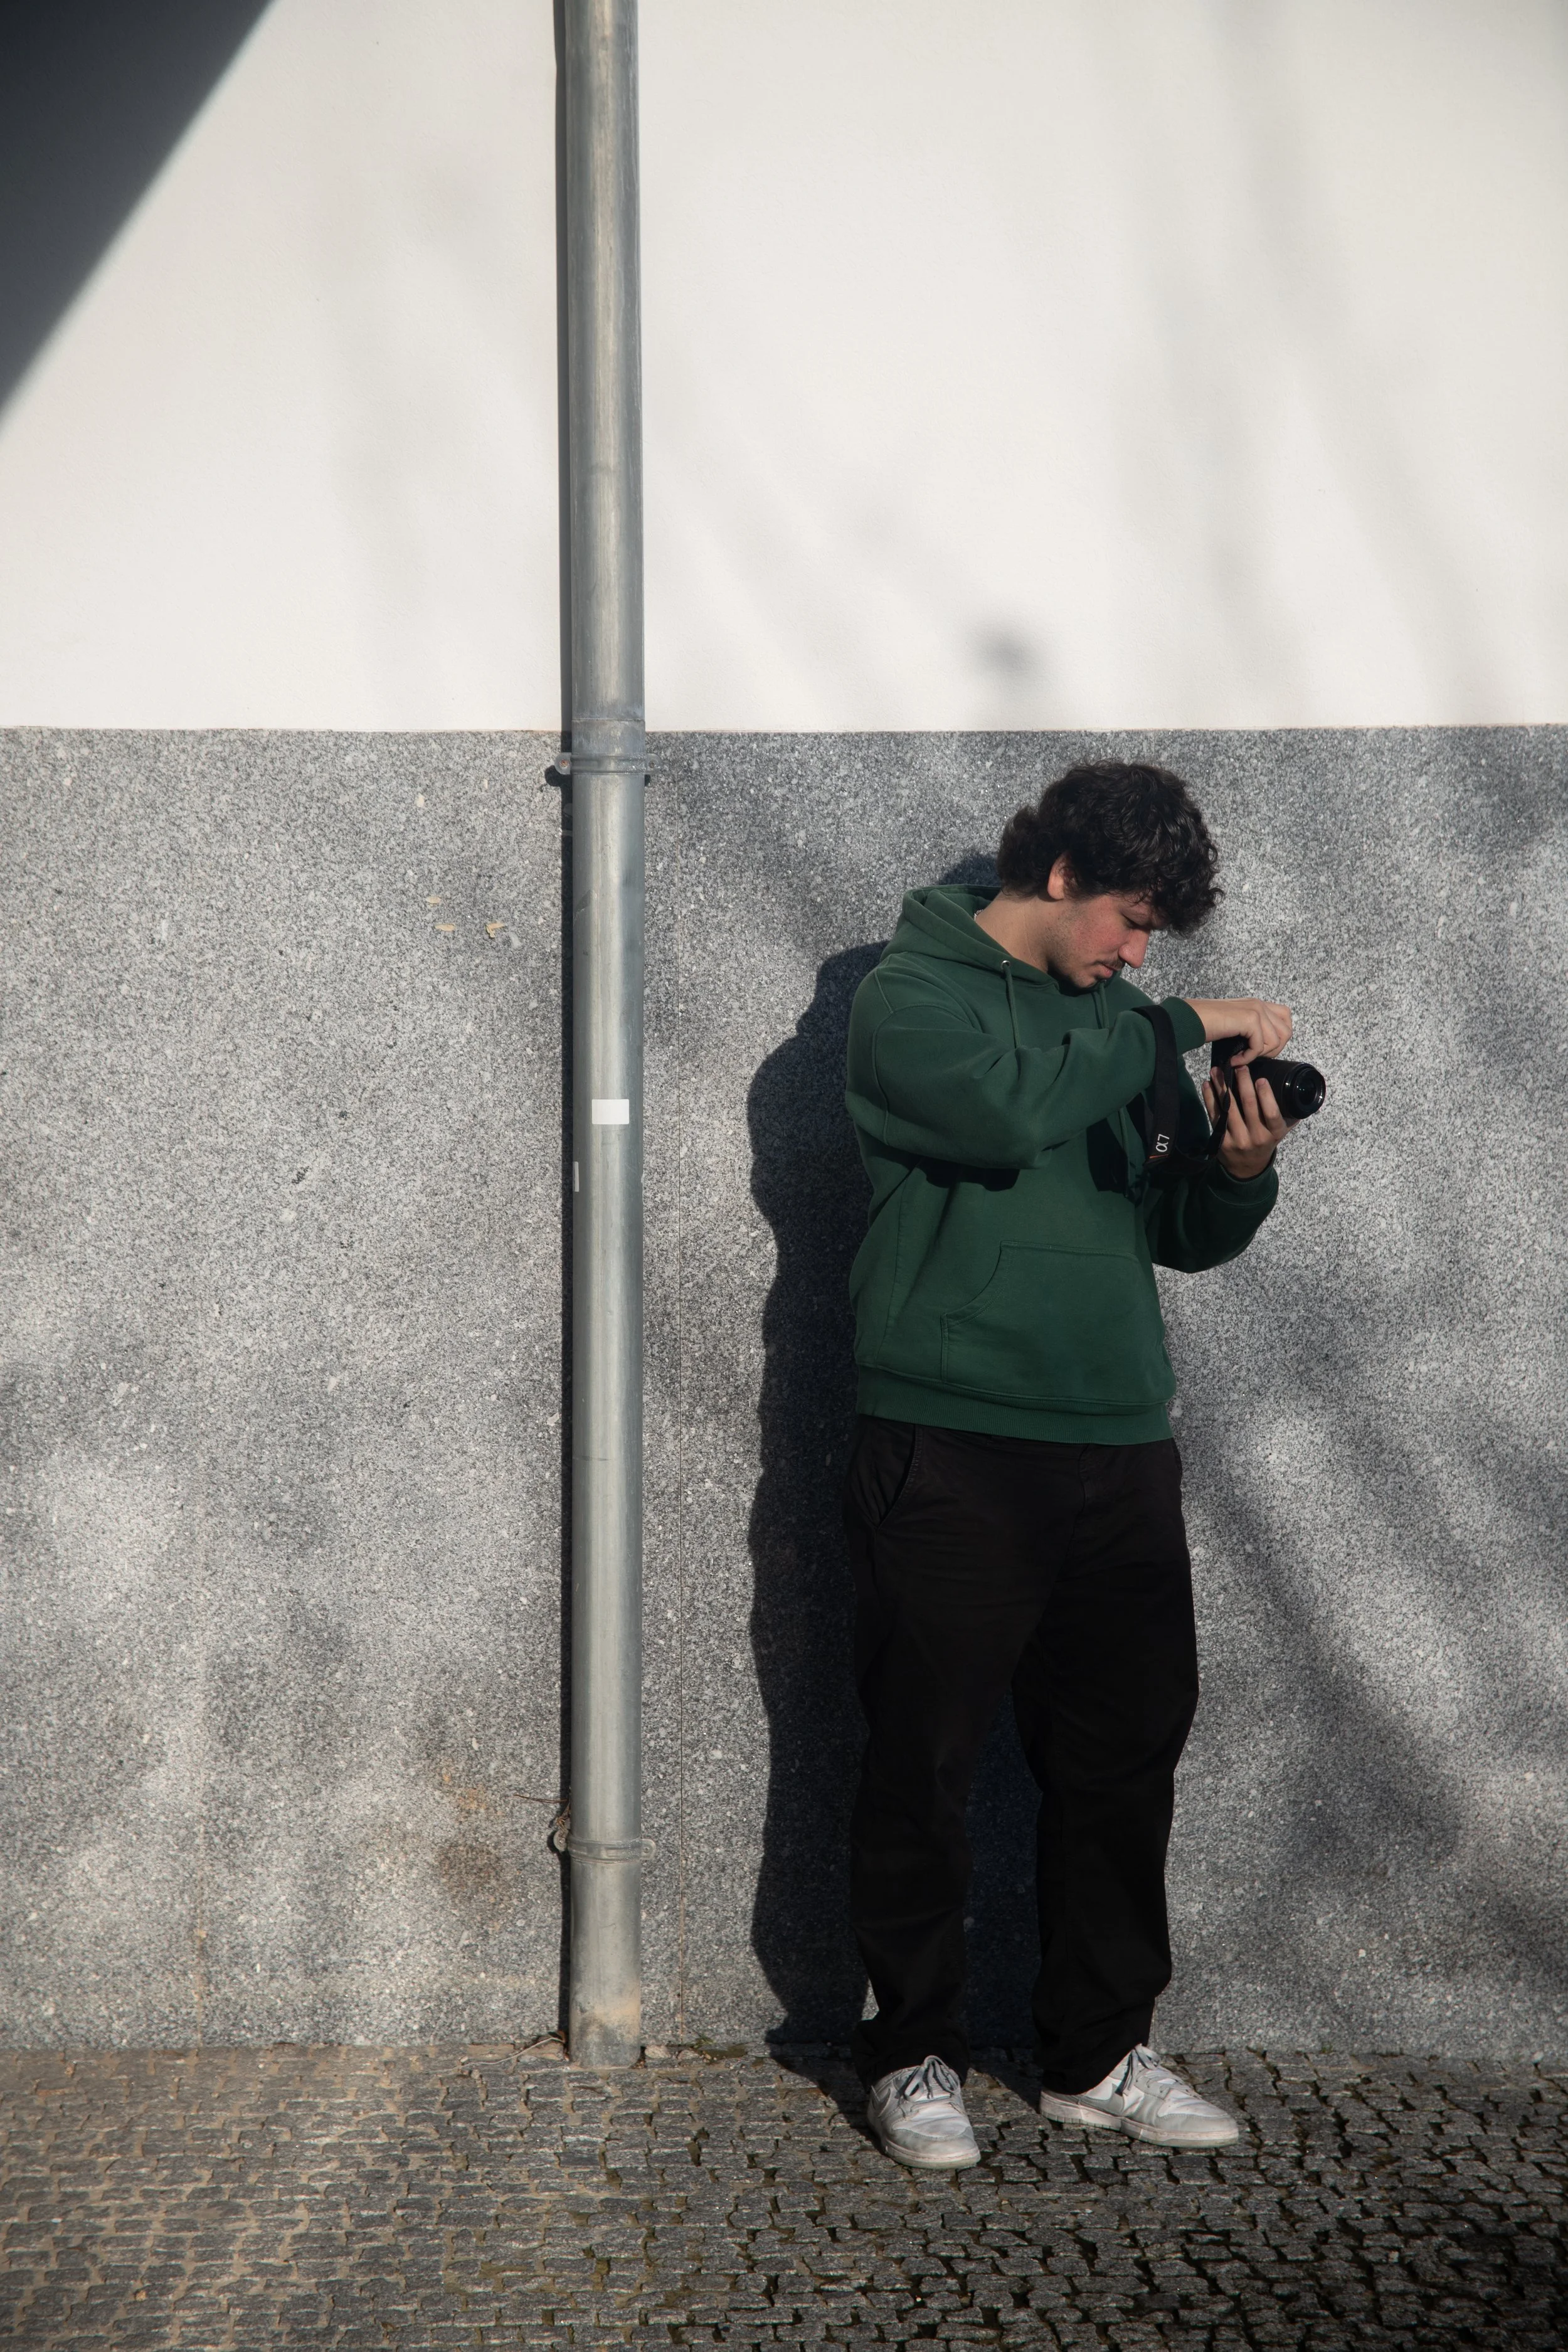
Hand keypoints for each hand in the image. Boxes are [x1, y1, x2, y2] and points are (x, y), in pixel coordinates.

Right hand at [1184, 996, 1292, 1062]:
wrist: (1189, 1019)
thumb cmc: (1207, 1025)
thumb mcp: (1236, 1025)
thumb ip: (1253, 1029)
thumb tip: (1267, 1047)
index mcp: (1258, 1004)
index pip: (1286, 1018)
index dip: (1279, 1037)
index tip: (1261, 1048)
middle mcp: (1259, 1004)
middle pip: (1286, 1032)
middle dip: (1272, 1050)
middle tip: (1252, 1056)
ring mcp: (1256, 1010)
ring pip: (1276, 1041)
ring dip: (1259, 1055)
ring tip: (1241, 1057)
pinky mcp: (1250, 1019)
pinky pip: (1259, 1046)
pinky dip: (1248, 1057)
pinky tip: (1235, 1059)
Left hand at [1203, 1060, 1291, 1179]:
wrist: (1247, 1167)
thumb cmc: (1266, 1142)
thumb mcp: (1281, 1132)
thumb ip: (1289, 1114)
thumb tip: (1300, 1090)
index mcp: (1274, 1132)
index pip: (1272, 1113)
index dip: (1266, 1095)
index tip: (1261, 1078)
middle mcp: (1256, 1136)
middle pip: (1248, 1105)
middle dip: (1242, 1083)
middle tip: (1238, 1066)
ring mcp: (1237, 1139)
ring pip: (1228, 1108)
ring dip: (1221, 1087)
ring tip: (1216, 1070)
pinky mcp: (1221, 1140)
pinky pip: (1215, 1115)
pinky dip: (1209, 1099)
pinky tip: (1207, 1085)